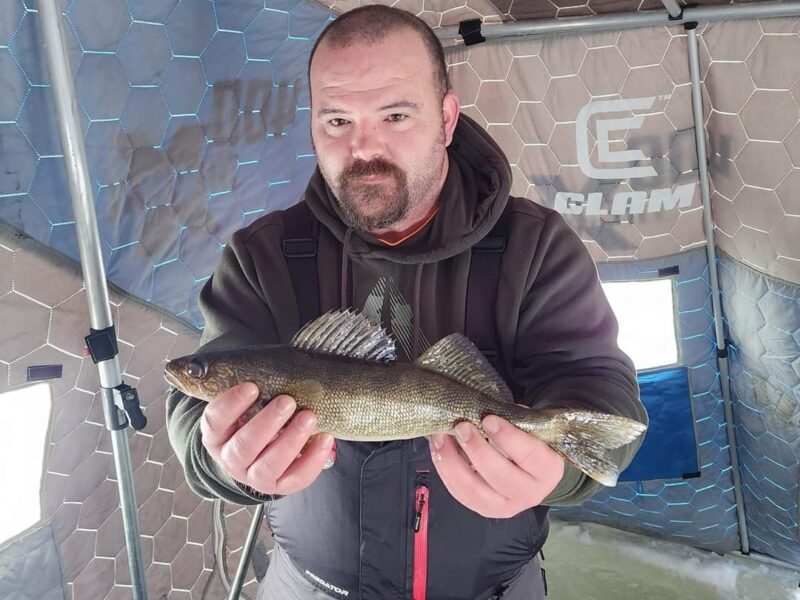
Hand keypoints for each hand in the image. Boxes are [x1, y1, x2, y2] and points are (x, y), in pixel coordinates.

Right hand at [200, 382, 334, 495]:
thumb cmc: (255, 416)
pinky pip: (295, 480)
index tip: (251, 387)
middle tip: (287, 401)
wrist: (259, 453)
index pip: (214, 421)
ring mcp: (254, 477)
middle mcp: (231, 460)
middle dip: (267, 423)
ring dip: (290, 441)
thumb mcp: (246, 403)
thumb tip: (266, 363)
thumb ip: (250, 388)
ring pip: (268, 467)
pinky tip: (325, 438)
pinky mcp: (279, 487)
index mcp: (217, 435)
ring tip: (309, 417)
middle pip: (243, 446)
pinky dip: (313, 460)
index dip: (231, 405)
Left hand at [429, 415, 563, 517]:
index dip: (508, 437)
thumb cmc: (527, 440)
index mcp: (548, 470)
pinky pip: (460, 494)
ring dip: (453, 463)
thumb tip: (483, 409)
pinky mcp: (483, 509)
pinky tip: (438, 451)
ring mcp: (505, 506)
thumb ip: (512, 421)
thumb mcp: (528, 428)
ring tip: (440, 438)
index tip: (488, 419)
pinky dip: (445, 471)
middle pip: (500, 477)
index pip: (529, 456)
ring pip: (475, 491)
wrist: (528, 468)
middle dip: (477, 450)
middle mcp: (530, 493)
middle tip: (461, 427)